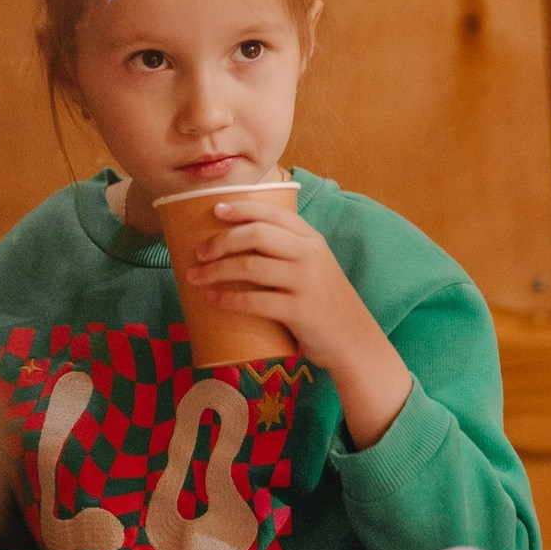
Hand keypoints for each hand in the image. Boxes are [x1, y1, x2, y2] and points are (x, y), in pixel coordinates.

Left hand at [184, 198, 412, 447]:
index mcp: (312, 239)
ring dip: (216, 270)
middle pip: (256, 235)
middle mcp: (310, 255)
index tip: (215, 212)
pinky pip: (255, 301)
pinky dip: (229, 299)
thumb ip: (288, 252)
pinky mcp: (299, 311)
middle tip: (199, 253)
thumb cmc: (325, 303)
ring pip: (250, 267)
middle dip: (221, 241)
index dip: (241, 209)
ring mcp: (306, 282)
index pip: (272, 213)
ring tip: (195, 277)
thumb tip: (237, 246)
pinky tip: (213, 300)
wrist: (355, 340)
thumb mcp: (315, 267)